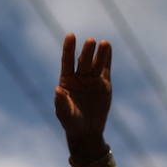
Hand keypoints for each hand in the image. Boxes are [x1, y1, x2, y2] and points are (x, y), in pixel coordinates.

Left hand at [54, 34, 112, 149]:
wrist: (86, 131)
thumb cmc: (71, 122)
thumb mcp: (64, 113)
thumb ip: (61, 101)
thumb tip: (58, 89)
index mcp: (66, 80)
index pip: (67, 61)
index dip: (68, 49)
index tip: (71, 35)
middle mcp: (79, 77)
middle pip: (83, 61)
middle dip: (87, 52)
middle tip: (91, 41)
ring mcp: (92, 80)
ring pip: (96, 63)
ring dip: (99, 53)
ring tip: (103, 43)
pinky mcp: (104, 84)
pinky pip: (105, 69)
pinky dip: (107, 59)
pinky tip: (108, 47)